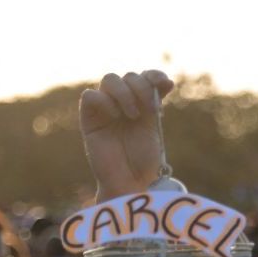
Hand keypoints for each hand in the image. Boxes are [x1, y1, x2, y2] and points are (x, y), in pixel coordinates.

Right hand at [80, 70, 174, 200]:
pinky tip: (115, 116)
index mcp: (142, 104)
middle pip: (128, 76)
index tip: (165, 84)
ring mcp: (106, 109)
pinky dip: (104, 101)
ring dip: (125, 93)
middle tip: (151, 110)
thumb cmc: (144, 161)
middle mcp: (123, 103)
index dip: (154, 75)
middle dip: (142, 88)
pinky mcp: (89, 119)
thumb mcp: (154, 128)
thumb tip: (168, 81)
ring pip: (109, 80)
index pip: (145, 77)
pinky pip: (90, 96)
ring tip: (133, 115)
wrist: (130, 181)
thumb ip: (155, 103)